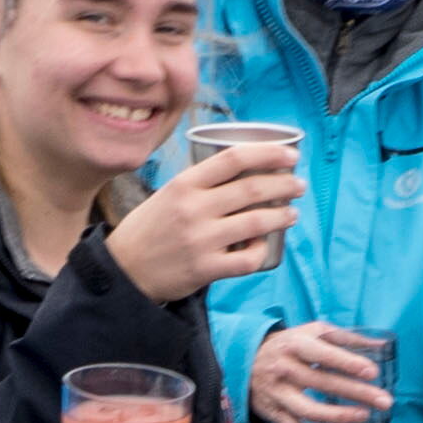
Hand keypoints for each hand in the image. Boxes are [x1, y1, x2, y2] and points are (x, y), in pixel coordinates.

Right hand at [106, 143, 297, 302]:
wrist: (124, 269)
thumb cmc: (150, 228)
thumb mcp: (168, 194)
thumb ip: (201, 183)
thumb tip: (247, 171)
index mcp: (185, 183)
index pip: (234, 158)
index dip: (268, 153)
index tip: (290, 154)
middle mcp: (194, 208)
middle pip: (253, 188)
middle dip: (284, 184)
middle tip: (298, 185)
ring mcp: (201, 240)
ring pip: (257, 222)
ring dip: (282, 216)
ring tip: (291, 213)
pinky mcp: (206, 269)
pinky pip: (247, 259)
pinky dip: (261, 250)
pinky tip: (265, 245)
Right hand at [247, 321, 393, 422]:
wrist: (245, 359)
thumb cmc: (290, 345)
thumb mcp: (312, 333)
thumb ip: (345, 338)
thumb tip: (381, 344)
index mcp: (295, 345)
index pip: (322, 354)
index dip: (347, 363)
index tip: (372, 372)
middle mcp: (284, 369)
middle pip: (322, 383)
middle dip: (355, 392)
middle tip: (384, 401)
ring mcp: (278, 394)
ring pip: (308, 410)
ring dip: (338, 416)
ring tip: (364, 416)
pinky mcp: (275, 413)